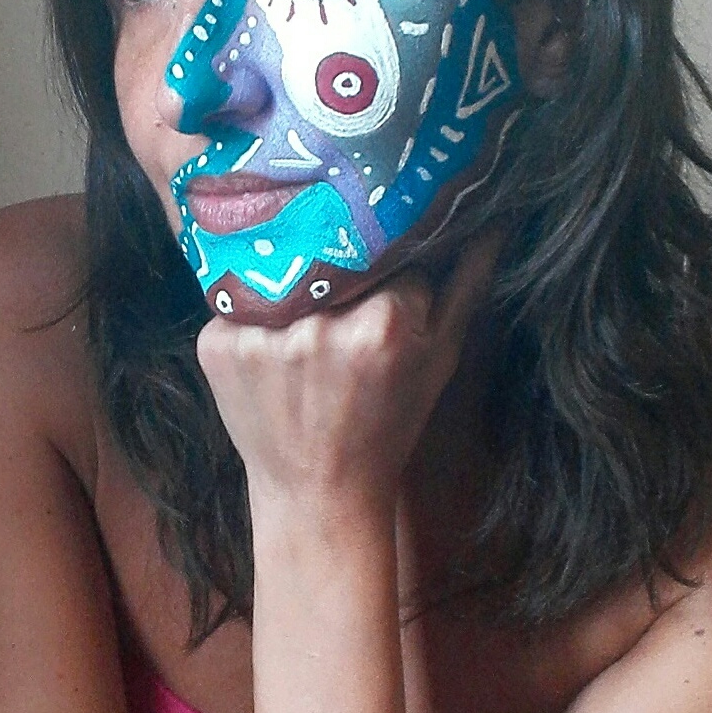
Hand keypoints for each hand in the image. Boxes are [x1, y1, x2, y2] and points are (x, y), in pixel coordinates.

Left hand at [195, 234, 499, 535]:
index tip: (389, 300)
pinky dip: (253, 314)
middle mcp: (320, 325)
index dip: (394, 275)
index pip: (391, 254)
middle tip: (343, 305)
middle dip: (343, 274)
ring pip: (286, 273)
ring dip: (296, 290)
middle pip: (335, 258)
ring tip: (306, 327)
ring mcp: (261, 336)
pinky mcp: (217, 344)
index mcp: (385, 325)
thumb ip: (467, 285)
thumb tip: (494, 218)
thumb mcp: (440, 360)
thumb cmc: (387, 426)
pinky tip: (267, 350)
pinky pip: (237, 299)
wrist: (317, 494)